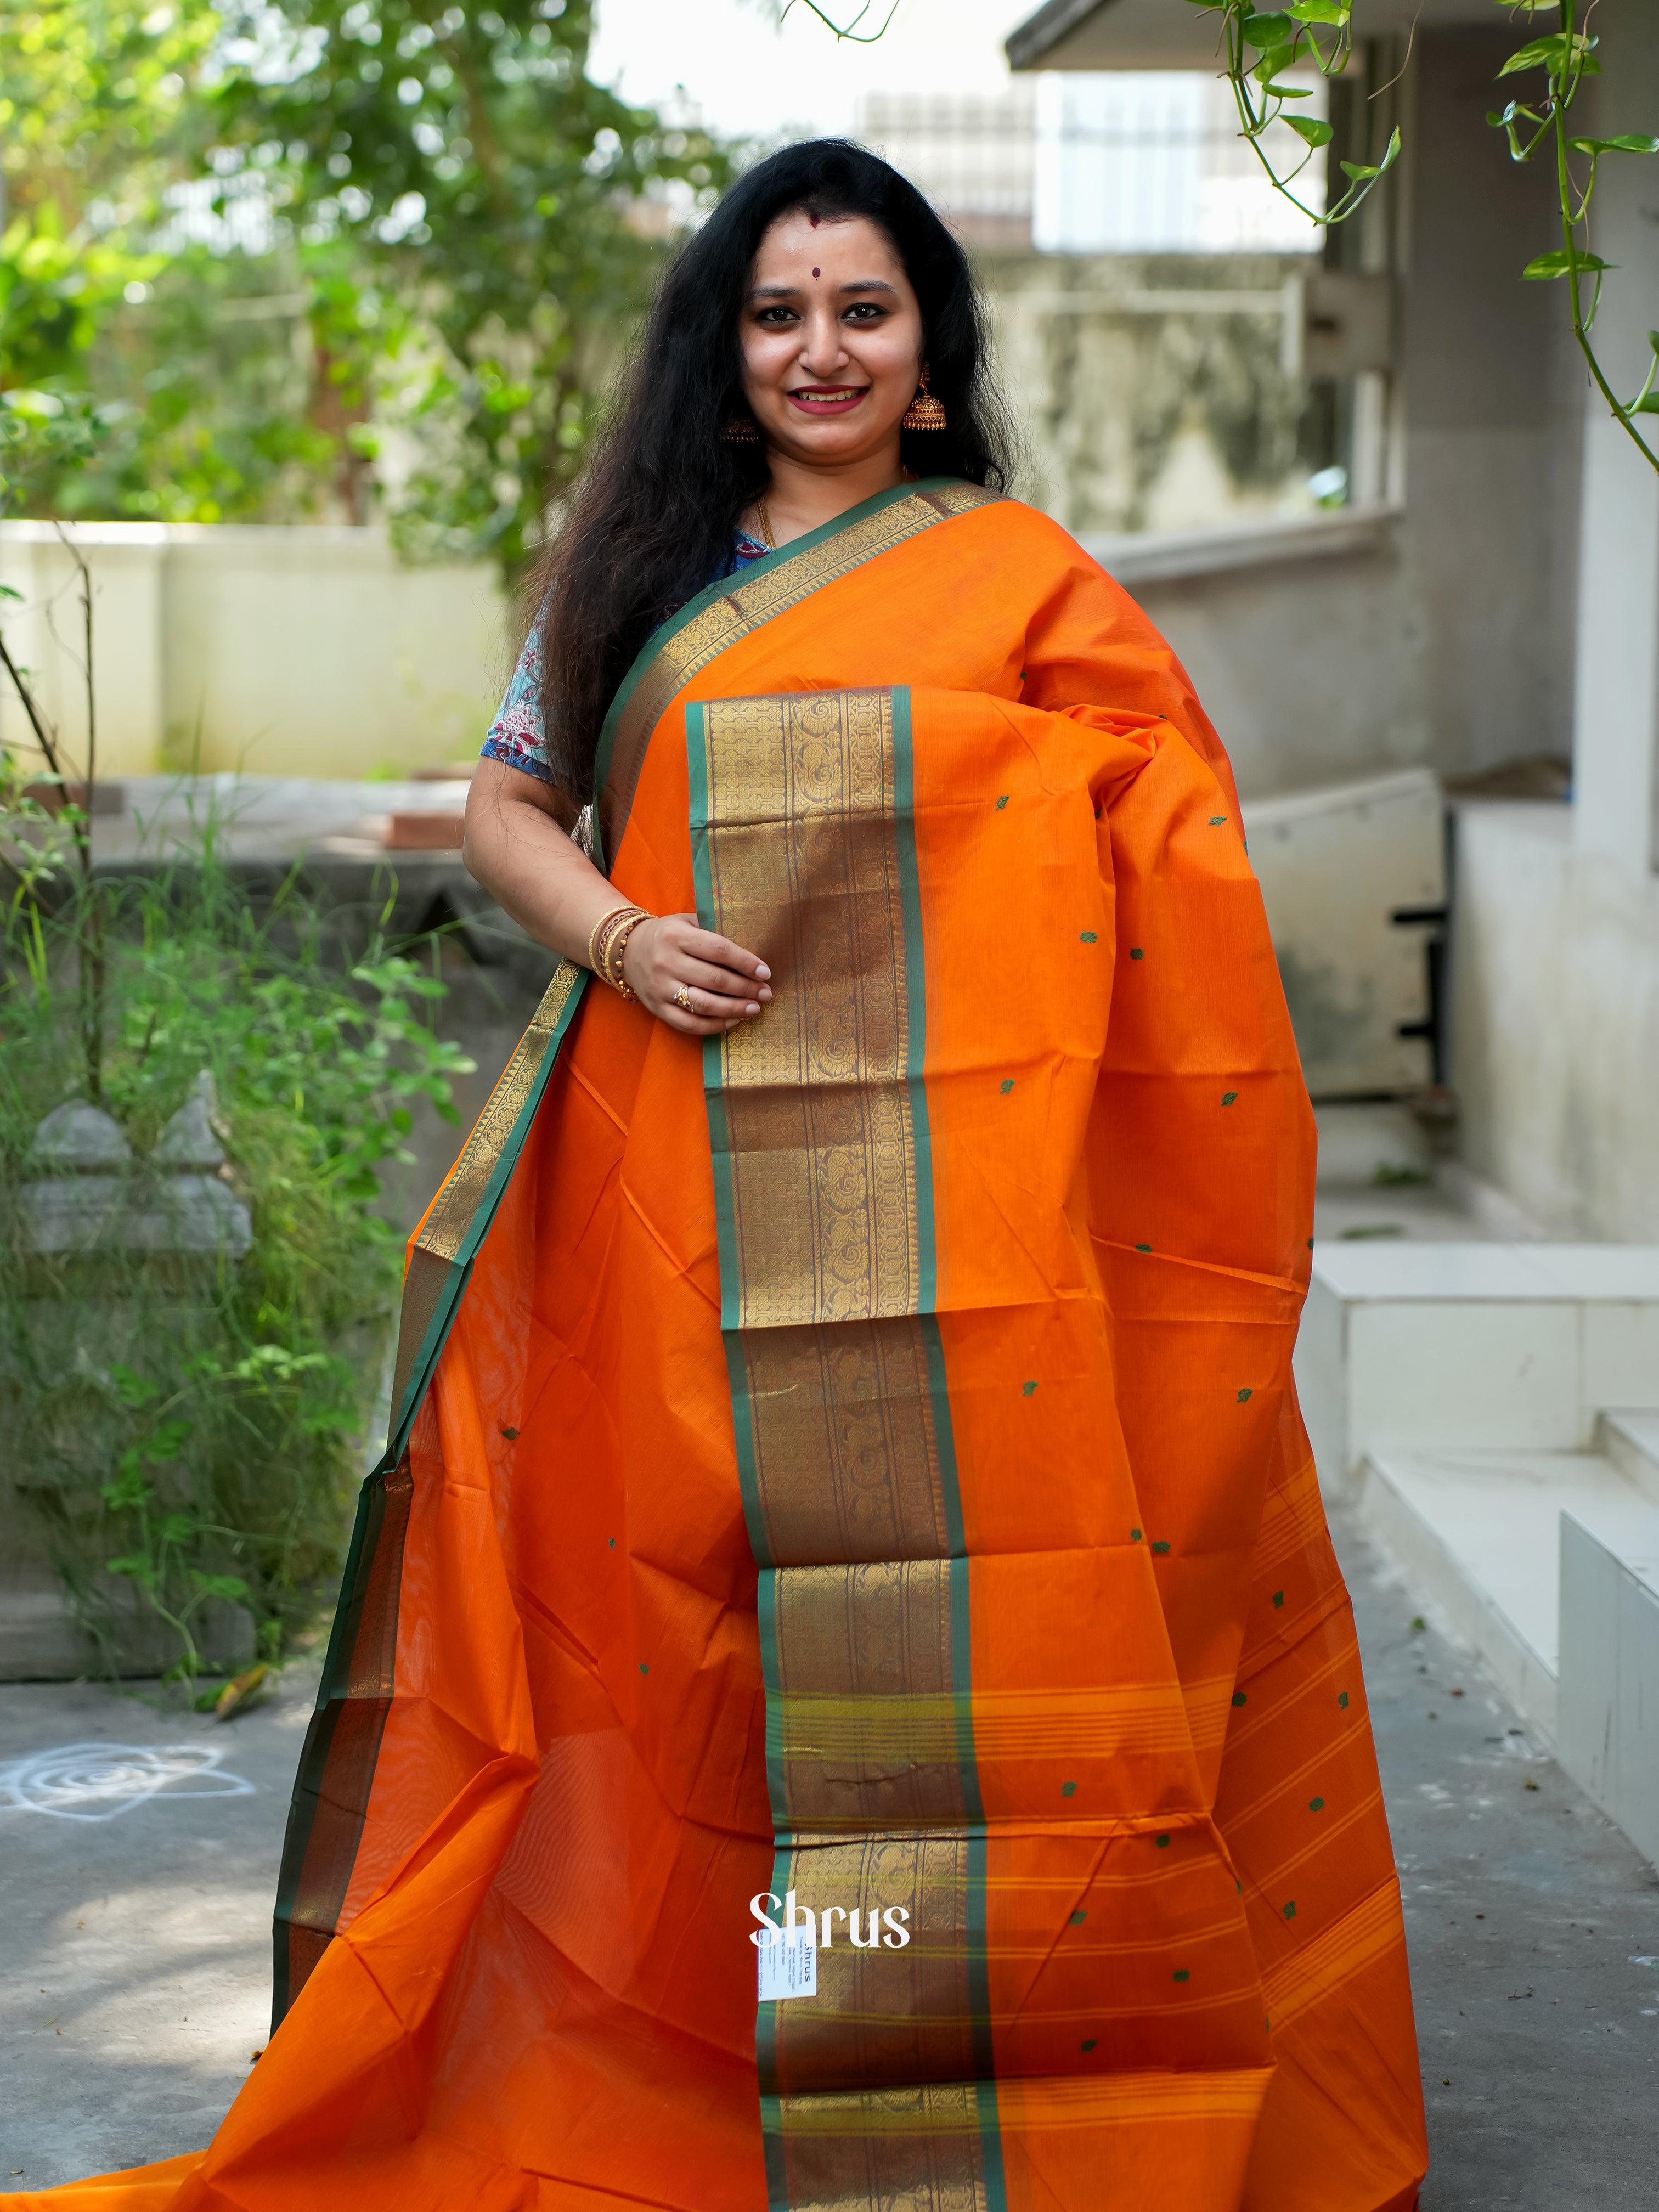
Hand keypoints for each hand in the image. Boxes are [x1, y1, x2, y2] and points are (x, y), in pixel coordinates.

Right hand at [621, 912, 771, 1034]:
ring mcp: (660, 988)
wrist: (628, 950)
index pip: (719, 951)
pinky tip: (732, 1020)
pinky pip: (689, 1023)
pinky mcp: (657, 1008)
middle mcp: (666, 962)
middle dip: (746, 988)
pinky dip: (714, 1025)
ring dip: (734, 1009)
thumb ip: (713, 934)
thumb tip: (751, 957)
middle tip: (765, 993)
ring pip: (704, 1005)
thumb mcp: (687, 922)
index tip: (765, 972)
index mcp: (677, 936)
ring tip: (754, 1008)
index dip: (745, 963)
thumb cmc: (668, 935)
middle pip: (715, 980)